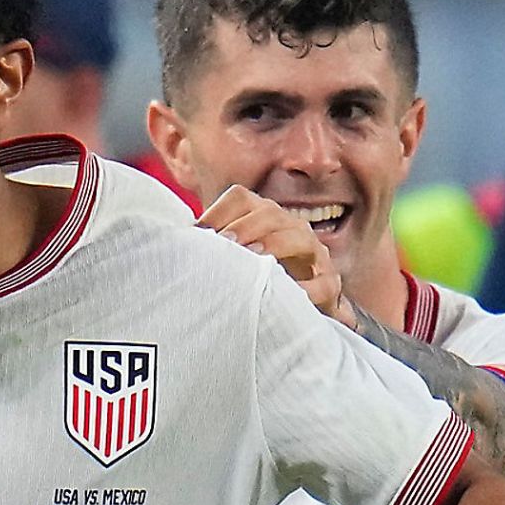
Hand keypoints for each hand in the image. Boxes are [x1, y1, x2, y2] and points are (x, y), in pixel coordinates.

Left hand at [197, 185, 353, 324]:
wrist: (298, 306)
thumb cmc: (257, 278)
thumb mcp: (232, 258)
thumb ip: (210, 248)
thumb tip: (175, 245)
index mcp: (263, 217)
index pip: (241, 198)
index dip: (218, 211)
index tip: (198, 233)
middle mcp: (290, 227)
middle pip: (270, 212)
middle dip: (244, 226)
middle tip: (224, 244)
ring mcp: (314, 254)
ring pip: (299, 238)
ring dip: (274, 245)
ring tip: (253, 257)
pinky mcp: (328, 284)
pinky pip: (323, 283)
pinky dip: (307, 289)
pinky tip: (288, 293)